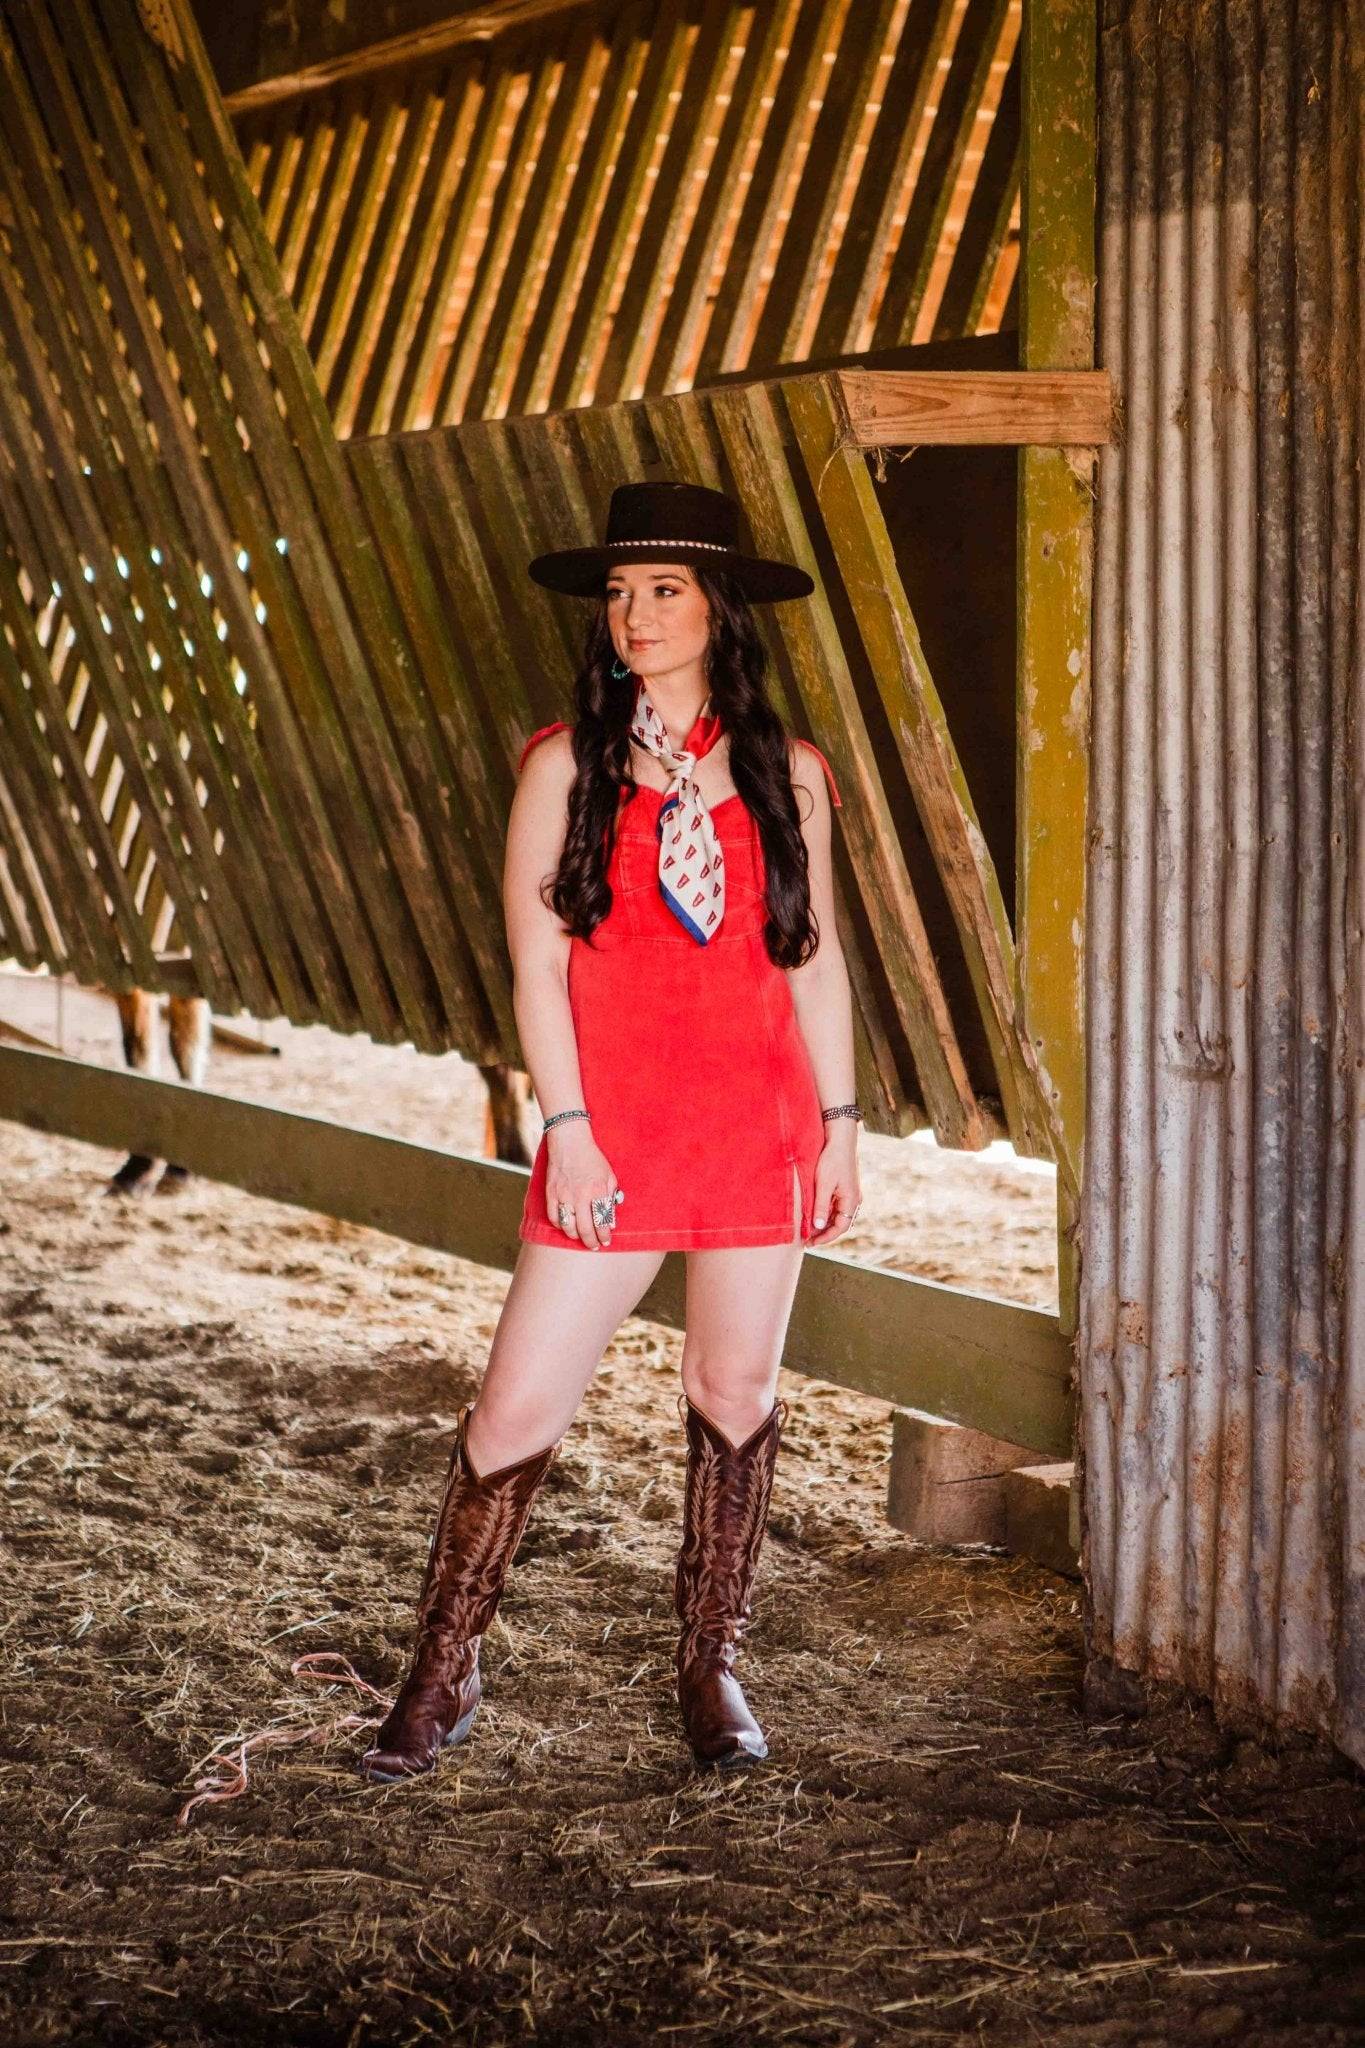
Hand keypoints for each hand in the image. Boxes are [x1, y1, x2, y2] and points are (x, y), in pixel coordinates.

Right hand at [545, 1123, 621, 1248]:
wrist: (570, 1142)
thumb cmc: (592, 1159)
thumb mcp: (609, 1176)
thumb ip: (611, 1198)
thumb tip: (611, 1221)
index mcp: (598, 1190)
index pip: (602, 1221)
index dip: (604, 1236)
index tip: (606, 1242)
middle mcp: (580, 1195)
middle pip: (585, 1229)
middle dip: (591, 1242)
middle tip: (594, 1246)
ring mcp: (564, 1195)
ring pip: (568, 1226)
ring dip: (575, 1236)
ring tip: (580, 1237)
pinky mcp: (551, 1193)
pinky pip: (554, 1217)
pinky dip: (560, 1225)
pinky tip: (566, 1226)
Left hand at [808, 1124, 861, 1246]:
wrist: (840, 1140)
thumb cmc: (832, 1160)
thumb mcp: (823, 1185)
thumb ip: (821, 1207)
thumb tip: (818, 1228)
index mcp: (851, 1201)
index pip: (840, 1228)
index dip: (825, 1238)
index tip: (810, 1242)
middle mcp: (854, 1200)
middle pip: (841, 1224)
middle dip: (825, 1233)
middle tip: (807, 1239)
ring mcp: (851, 1194)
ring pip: (838, 1216)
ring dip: (825, 1224)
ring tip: (808, 1229)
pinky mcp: (845, 1189)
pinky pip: (837, 1207)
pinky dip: (826, 1214)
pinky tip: (814, 1214)